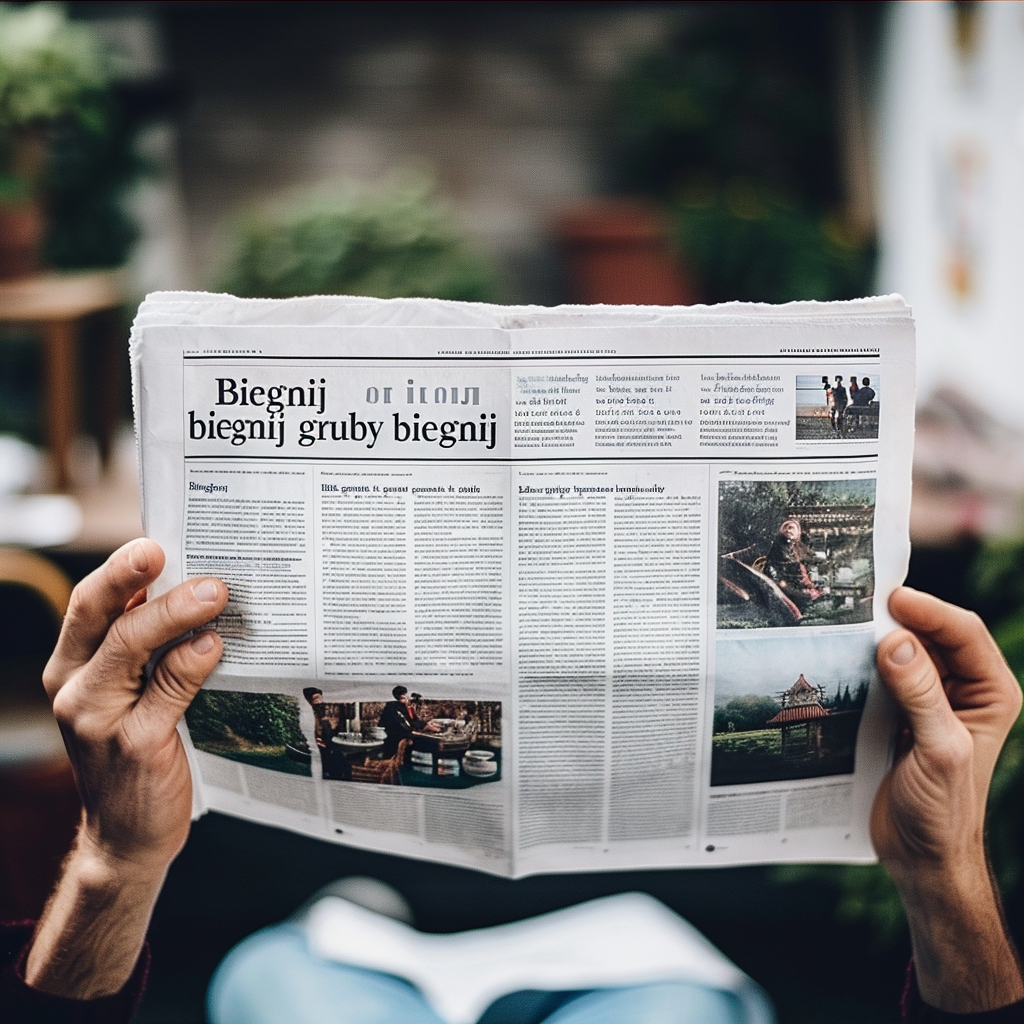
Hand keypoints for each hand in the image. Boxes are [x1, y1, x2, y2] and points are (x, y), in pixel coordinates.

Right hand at [25, 539, 227, 997]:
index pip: (88, 605)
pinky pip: (166, 692)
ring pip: (130, 648)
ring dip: (173, 613)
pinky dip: (191, 663)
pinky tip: (215, 645)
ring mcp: (100, 720)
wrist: (129, 835)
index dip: (117, 569)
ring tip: (213, 591)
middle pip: (100, 618)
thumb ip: (150, 649)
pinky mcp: (135, 746)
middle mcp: (75, 690)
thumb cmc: (138, 749)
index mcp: (71, 668)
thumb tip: (193, 590)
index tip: (151, 539)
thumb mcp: (131, 693)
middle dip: (129, 576)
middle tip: (165, 548)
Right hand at [874, 587, 1023, 1011]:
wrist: (921, 856)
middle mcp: (964, 689)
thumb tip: (896, 642)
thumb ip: (921, 695)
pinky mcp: (900, 712)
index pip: (964, 633)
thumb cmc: (943, 811)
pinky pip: (883, 674)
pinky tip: (841, 656)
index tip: (890, 599)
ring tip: (844, 623)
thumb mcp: (938, 751)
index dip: (929, 610)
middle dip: (901, 617)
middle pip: (933, 634)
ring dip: (878, 638)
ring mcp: (931, 700)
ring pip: (906, 651)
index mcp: (991, 693)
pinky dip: (864, 662)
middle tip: (858, 603)